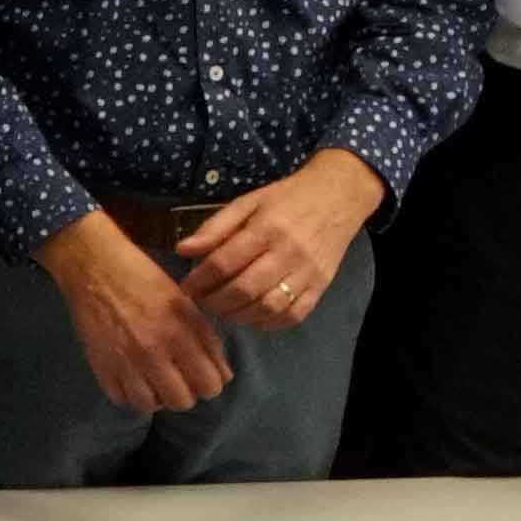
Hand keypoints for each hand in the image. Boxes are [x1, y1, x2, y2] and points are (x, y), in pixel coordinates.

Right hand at [42, 212, 229, 415]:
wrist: (94, 267)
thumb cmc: (144, 279)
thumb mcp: (184, 302)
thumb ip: (206, 339)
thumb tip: (222, 373)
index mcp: (178, 333)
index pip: (209, 385)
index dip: (211, 383)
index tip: (203, 374)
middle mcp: (152, 353)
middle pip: (181, 401)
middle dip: (186, 392)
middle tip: (180, 377)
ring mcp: (123, 363)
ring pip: (150, 405)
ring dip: (156, 396)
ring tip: (155, 380)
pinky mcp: (100, 366)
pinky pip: (121, 399)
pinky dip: (130, 394)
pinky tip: (134, 378)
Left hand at [173, 153, 384, 333]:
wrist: (338, 197)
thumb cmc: (286, 199)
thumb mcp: (248, 202)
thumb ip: (215, 227)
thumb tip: (182, 250)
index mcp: (266, 228)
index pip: (225, 262)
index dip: (200, 280)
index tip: (186, 288)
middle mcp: (288, 253)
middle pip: (244, 289)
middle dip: (215, 302)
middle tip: (202, 302)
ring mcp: (308, 273)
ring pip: (268, 307)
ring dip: (239, 315)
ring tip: (224, 309)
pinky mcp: (321, 286)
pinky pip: (293, 315)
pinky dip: (269, 322)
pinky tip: (253, 316)